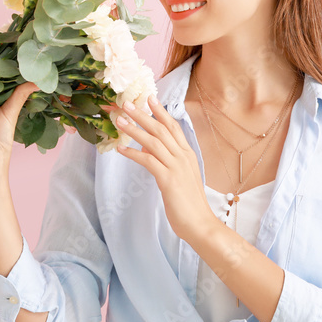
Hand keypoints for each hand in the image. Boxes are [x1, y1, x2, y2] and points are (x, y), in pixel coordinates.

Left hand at [102, 95, 214, 240]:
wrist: (200, 224)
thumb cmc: (190, 204)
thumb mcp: (182, 178)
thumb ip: (171, 163)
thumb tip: (154, 153)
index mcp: (188, 154)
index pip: (174, 127)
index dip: (161, 112)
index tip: (150, 98)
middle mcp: (183, 157)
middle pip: (161, 129)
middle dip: (143, 115)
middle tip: (127, 104)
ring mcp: (176, 167)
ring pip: (153, 141)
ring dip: (135, 130)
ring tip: (120, 121)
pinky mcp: (168, 180)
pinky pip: (148, 161)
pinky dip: (133, 153)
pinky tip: (121, 150)